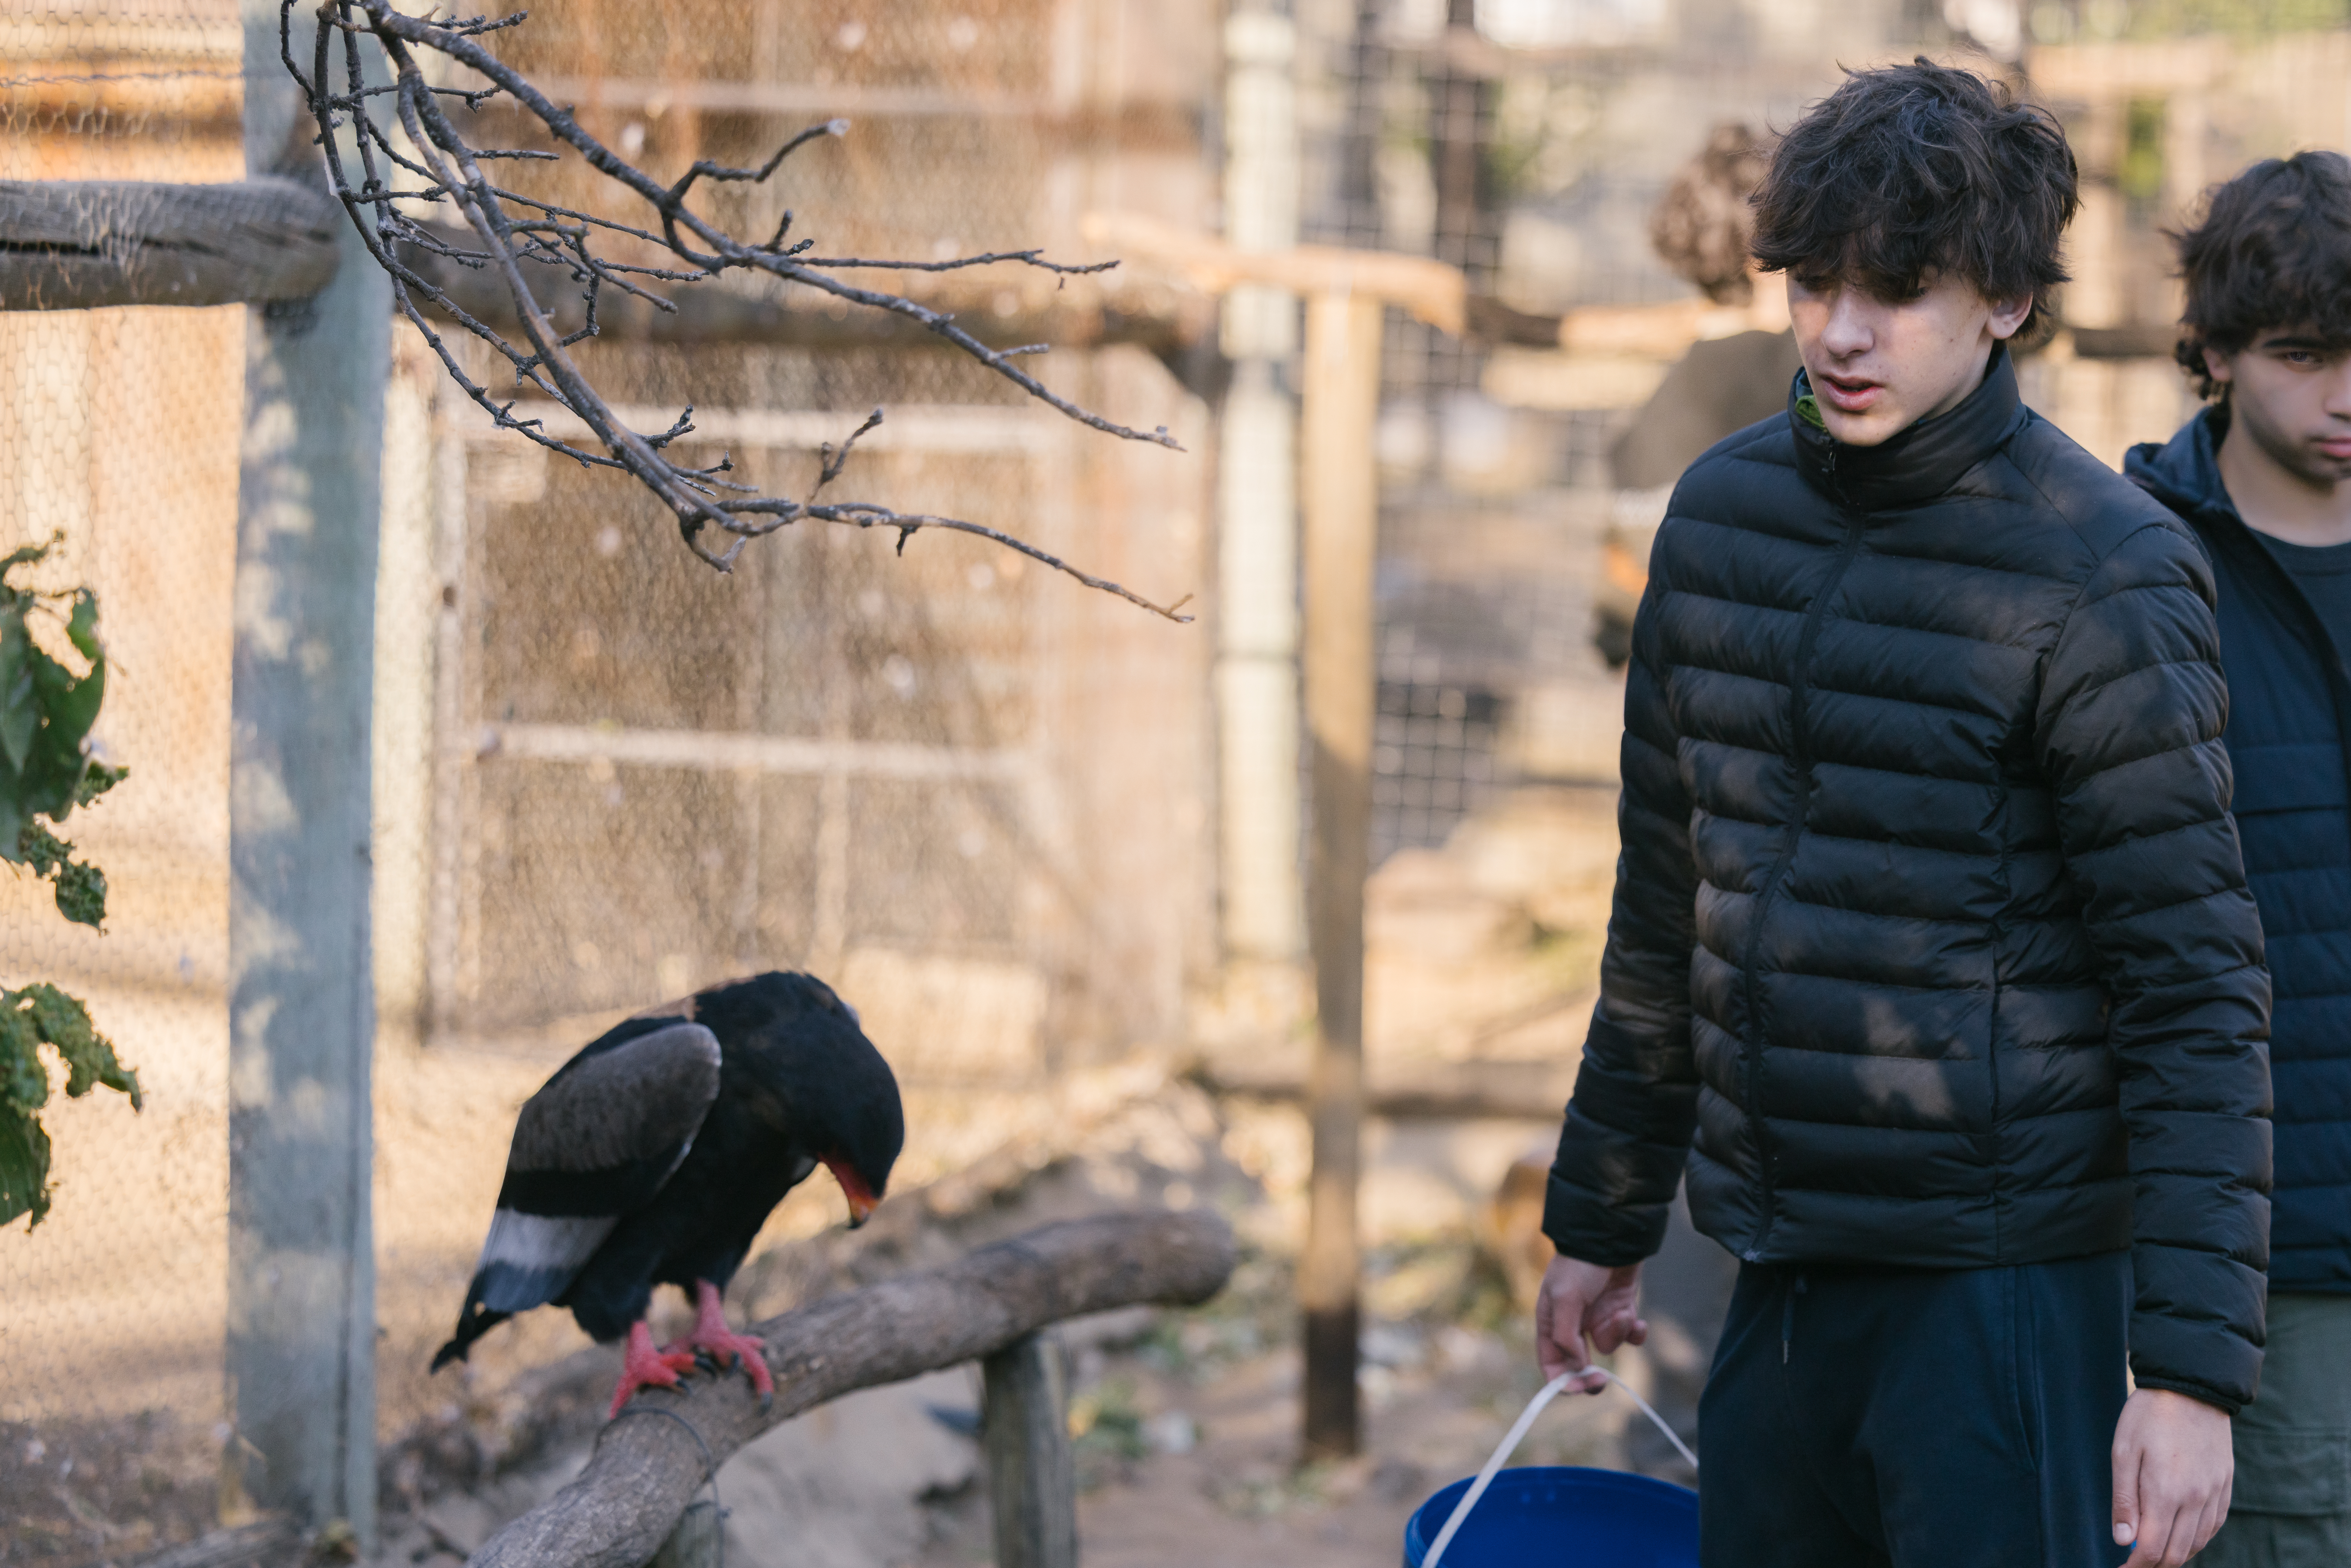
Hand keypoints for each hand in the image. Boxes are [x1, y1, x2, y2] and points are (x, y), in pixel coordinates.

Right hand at [1533, 1254, 1645, 1393]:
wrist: (1612, 1236)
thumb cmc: (1581, 1264)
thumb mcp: (1565, 1298)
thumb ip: (1566, 1336)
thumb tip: (1576, 1367)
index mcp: (1551, 1321)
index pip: (1551, 1361)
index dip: (1561, 1380)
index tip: (1578, 1389)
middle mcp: (1573, 1323)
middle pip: (1579, 1363)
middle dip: (1591, 1373)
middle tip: (1602, 1379)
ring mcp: (1598, 1317)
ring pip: (1608, 1345)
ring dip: (1617, 1333)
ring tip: (1623, 1313)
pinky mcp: (1620, 1310)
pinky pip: (1629, 1335)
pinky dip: (1635, 1331)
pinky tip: (1638, 1320)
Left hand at [2112, 1387, 2232, 1566]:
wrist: (2192, 1387)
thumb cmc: (2148, 1416)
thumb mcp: (2123, 1452)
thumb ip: (2124, 1500)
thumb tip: (2123, 1542)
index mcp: (2166, 1492)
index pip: (2153, 1549)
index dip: (2135, 1566)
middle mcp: (2196, 1499)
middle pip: (2177, 1553)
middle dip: (2154, 1564)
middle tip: (2133, 1561)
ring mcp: (2214, 1494)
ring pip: (2197, 1543)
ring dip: (2175, 1553)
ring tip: (2153, 1547)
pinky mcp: (2225, 1486)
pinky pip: (2213, 1526)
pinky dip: (2196, 1538)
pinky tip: (2180, 1533)